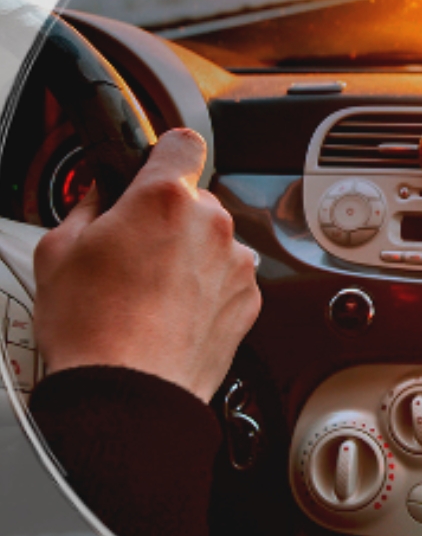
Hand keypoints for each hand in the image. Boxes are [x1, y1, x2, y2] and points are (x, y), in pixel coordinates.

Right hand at [33, 128, 261, 401]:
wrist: (131, 392)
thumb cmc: (94, 328)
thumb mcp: (59, 250)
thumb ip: (88, 205)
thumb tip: (102, 193)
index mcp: (165, 198)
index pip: (182, 143)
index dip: (166, 153)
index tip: (158, 165)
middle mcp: (210, 223)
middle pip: (195, 200)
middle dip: (169, 216)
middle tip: (135, 251)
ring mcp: (235, 262)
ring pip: (212, 240)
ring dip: (191, 253)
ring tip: (152, 291)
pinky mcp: (249, 298)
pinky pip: (228, 276)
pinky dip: (208, 286)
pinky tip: (174, 312)